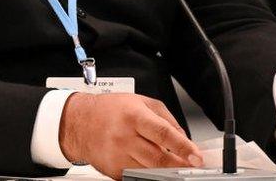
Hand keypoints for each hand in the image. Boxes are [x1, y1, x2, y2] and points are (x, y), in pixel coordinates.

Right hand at [59, 93, 203, 179]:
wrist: (78, 123)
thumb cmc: (110, 110)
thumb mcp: (141, 102)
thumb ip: (166, 118)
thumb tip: (184, 138)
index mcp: (134, 116)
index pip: (164, 134)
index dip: (183, 147)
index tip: (196, 156)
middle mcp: (125, 137)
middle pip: (159, 158)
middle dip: (179, 165)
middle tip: (192, 167)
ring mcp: (118, 156)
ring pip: (149, 171)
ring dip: (166, 171)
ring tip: (175, 167)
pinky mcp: (113, 171)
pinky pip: (136, 176)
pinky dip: (148, 174)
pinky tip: (153, 167)